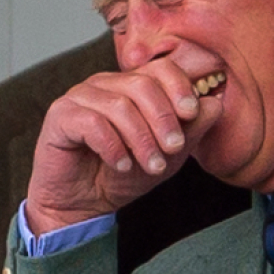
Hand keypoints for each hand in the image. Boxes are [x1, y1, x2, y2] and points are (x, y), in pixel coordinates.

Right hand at [24, 62, 222, 235]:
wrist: (83, 205)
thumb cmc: (121, 176)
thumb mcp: (167, 156)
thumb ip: (191, 130)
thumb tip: (214, 104)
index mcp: (130, 86)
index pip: (160, 68)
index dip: (179, 87)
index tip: (192, 114)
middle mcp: (104, 84)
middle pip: (141, 83)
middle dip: (163, 118)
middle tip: (174, 148)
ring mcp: (79, 97)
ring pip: (119, 104)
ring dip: (141, 138)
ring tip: (151, 165)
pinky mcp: (59, 116)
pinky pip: (92, 122)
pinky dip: (113, 146)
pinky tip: (122, 164)